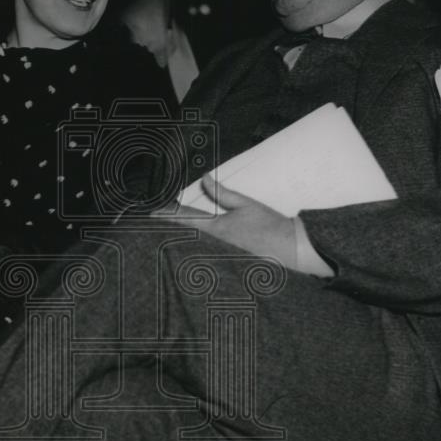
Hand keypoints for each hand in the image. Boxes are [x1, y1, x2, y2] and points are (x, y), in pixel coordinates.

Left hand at [155, 175, 297, 268]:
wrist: (289, 249)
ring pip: (194, 247)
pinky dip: (195, 249)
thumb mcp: (245, 204)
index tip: (151, 213)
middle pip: (185, 236)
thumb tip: (204, 178)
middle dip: (169, 229)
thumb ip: (221, 192)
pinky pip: (206, 255)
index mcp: (217, 229)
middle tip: (152, 222)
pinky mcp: (228, 262)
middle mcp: (215, 245)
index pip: (185, 219)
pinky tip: (189, 249)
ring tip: (164, 234)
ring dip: (180, 239)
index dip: (167, 215)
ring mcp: (220, 256)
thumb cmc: (269, 225)